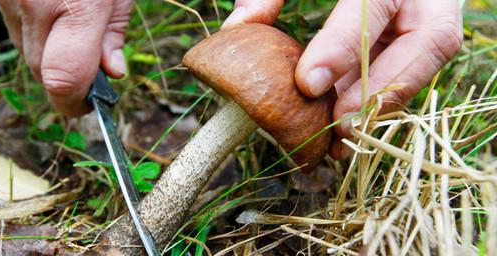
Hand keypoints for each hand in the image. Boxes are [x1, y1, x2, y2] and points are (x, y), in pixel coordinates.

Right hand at [0, 0, 132, 116]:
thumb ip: (115, 32)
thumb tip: (112, 73)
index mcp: (81, 6)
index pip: (66, 80)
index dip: (74, 103)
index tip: (88, 103)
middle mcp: (35, 4)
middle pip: (41, 71)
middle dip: (65, 76)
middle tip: (89, 59)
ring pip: (24, 49)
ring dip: (47, 51)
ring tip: (70, 21)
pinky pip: (14, 25)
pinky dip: (34, 27)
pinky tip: (52, 7)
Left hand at [223, 0, 462, 159]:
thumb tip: (235, 28)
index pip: (373, 5)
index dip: (342, 48)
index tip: (307, 85)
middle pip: (429, 41)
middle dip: (382, 89)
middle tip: (339, 126)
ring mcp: (432, 14)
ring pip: (425, 62)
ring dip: (382, 105)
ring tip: (340, 142)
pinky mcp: (426, 35)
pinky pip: (412, 69)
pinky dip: (379, 99)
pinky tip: (347, 128)